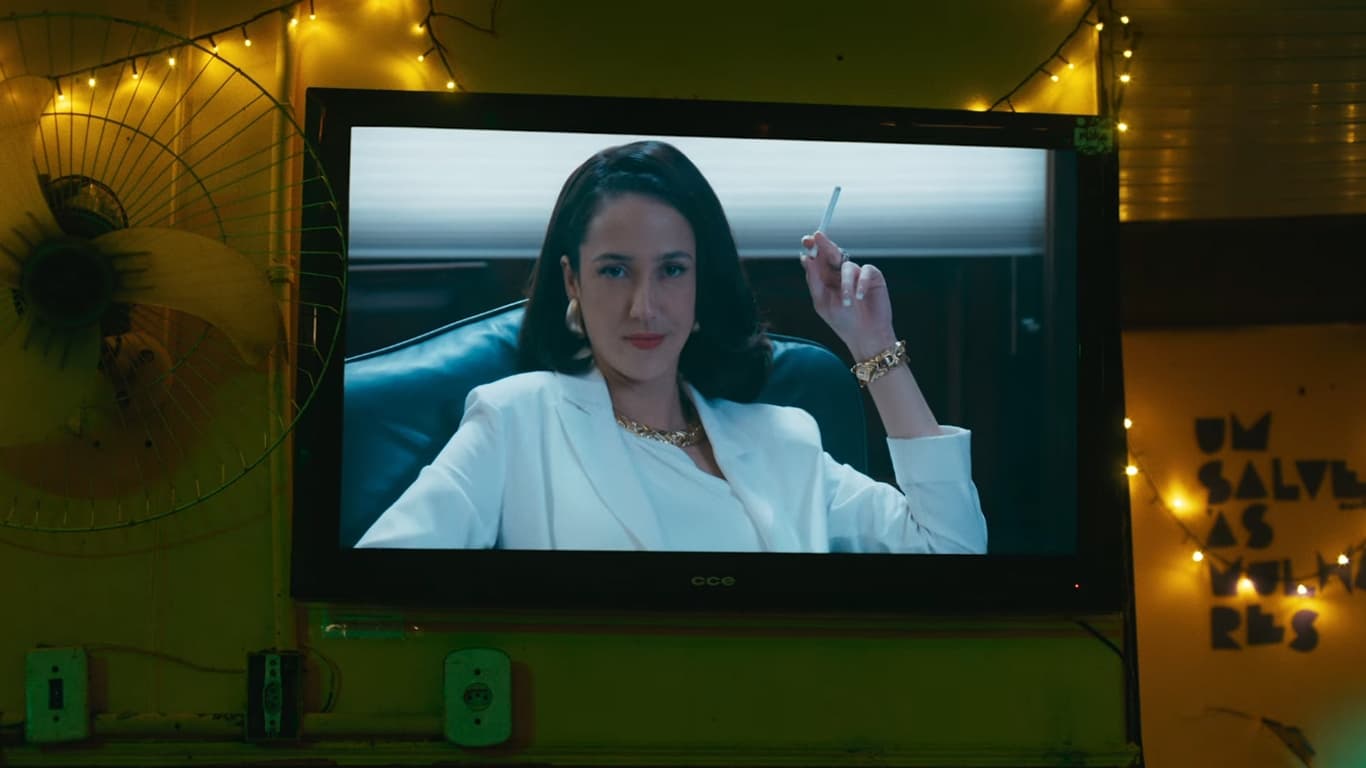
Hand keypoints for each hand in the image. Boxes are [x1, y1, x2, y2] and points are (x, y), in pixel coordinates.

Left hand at [800, 231, 895, 358]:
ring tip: (847, 302)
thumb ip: (814, 280)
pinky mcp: (872, 277)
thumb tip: (805, 258)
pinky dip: (860, 283)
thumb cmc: (842, 321)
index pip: (818, 259)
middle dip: (824, 245)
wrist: (865, 335)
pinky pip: (865, 271)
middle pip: (832, 253)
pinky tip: (859, 297)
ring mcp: (857, 274)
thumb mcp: (822, 301)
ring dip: (845, 284)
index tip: (806, 240)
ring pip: (847, 266)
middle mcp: (840, 273)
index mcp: (825, 278)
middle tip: (817, 236)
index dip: (813, 248)